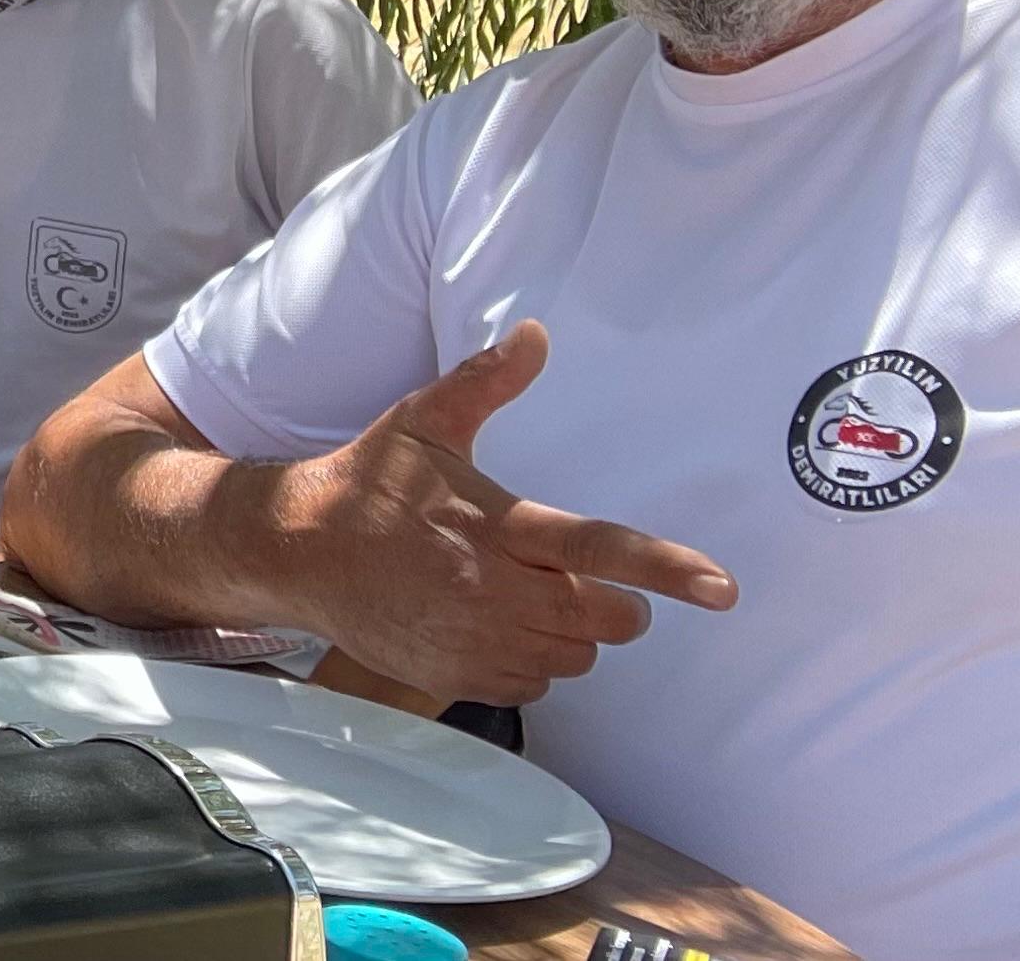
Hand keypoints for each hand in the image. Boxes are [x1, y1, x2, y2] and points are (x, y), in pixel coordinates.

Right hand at [266, 321, 736, 703]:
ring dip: (568, 633)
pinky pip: (530, 686)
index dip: (665, 569)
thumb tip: (537, 332)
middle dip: (614, 604)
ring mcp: (474, 640)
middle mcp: (493, 589)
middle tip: (579, 580)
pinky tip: (493, 628)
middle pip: (605, 619)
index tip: (723, 589)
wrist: (296, 551)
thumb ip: (485, 381)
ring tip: (524, 599)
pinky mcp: (454, 675)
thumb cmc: (367, 483)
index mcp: (498, 525)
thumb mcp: (423, 422)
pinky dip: (529, 663)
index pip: (598, 548)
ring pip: (572, 657)